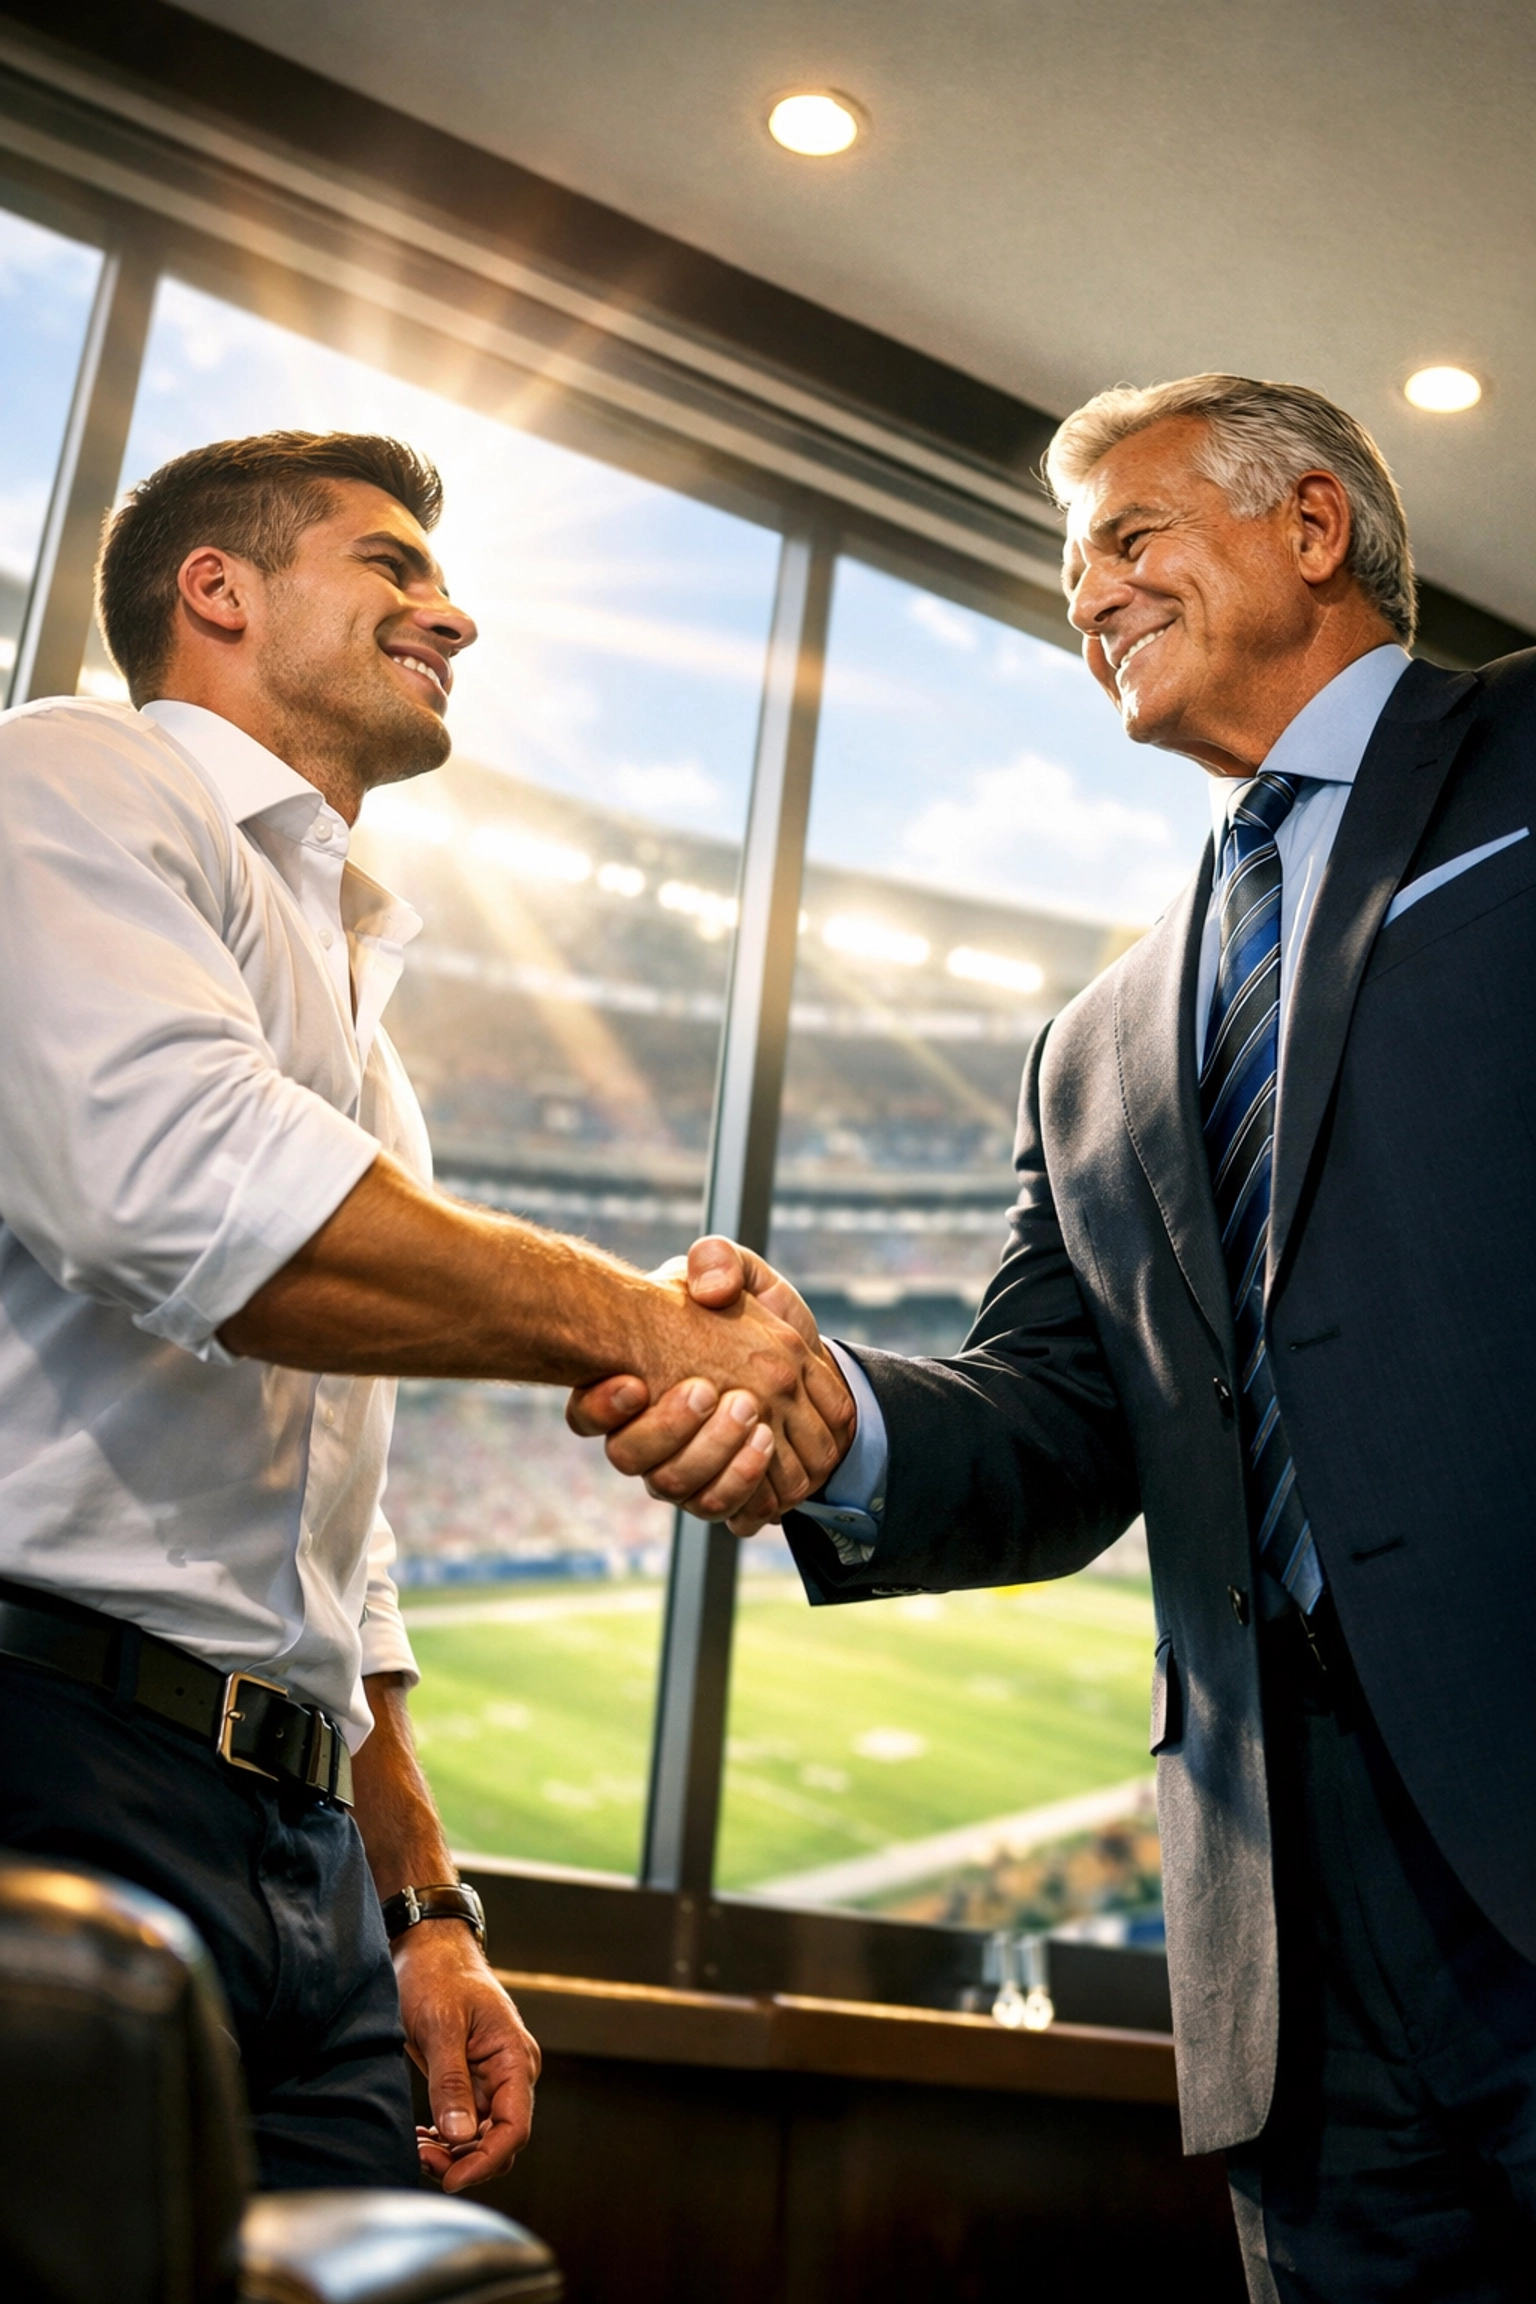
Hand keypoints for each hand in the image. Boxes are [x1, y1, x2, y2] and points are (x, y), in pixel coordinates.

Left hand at [393, 1920, 540, 2191]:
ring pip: (482, 2137)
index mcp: (514, 2057)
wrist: (427, 1947)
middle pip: (500, 2140)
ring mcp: (491, 2078)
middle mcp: (510, 2073)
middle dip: (464, 2160)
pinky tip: (420, 2138)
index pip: (515, 2127)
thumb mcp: (441, 2023)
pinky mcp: (471, 2079)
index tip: (450, 2178)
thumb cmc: (437, 1974)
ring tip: (415, 2148)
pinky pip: (467, 2123)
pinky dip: (446, 2139)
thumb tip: (459, 2136)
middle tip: (419, 2157)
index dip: (486, 2160)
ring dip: (452, 2153)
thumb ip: (451, 2080)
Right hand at [567, 1239, 854, 1534]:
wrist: (806, 1369)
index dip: (600, 1408)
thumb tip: (707, 1290)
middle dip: (669, 1428)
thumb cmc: (757, 1319)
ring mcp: (682, 1472)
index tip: (636, 1383)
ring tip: (755, 1416)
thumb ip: (719, 1263)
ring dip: (713, 1455)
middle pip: (630, 1458)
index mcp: (631, 1385)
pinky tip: (767, 1445)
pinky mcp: (723, 1496)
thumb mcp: (740, 1276)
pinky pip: (722, 1511)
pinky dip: (744, 1483)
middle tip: (713, 1392)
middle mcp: (646, 1438)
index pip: (586, 1414)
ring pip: (674, 1488)